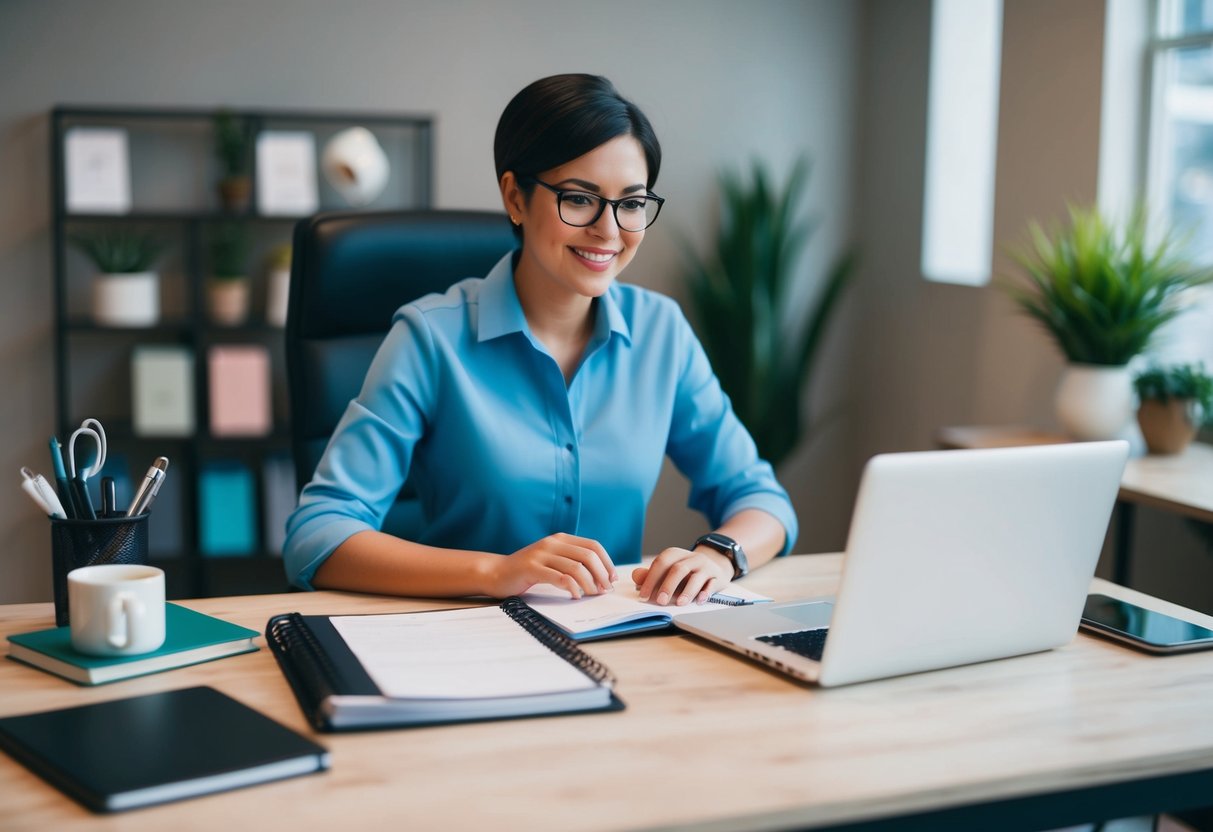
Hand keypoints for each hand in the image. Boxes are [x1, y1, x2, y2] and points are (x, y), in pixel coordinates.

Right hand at [486, 533, 617, 598]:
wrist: (496, 572)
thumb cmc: (528, 570)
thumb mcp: (552, 559)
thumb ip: (571, 562)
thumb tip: (601, 577)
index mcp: (561, 539)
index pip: (593, 546)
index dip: (607, 562)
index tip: (612, 579)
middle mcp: (552, 543)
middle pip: (588, 556)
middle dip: (601, 574)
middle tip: (604, 590)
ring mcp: (541, 554)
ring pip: (576, 568)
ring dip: (589, 584)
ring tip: (591, 595)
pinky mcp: (532, 568)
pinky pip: (559, 577)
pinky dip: (571, 588)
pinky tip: (574, 596)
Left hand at [631, 547, 732, 606]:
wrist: (713, 566)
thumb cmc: (685, 571)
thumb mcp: (668, 570)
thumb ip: (651, 574)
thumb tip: (635, 577)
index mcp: (675, 554)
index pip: (661, 563)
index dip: (651, 579)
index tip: (644, 596)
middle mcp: (691, 558)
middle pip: (678, 569)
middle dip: (668, 586)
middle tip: (660, 601)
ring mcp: (705, 567)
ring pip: (696, 577)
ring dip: (687, 591)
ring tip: (679, 604)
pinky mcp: (717, 577)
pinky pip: (712, 584)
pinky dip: (705, 593)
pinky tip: (699, 601)